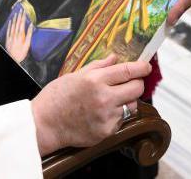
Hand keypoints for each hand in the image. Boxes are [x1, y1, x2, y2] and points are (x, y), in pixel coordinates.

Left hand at [5, 11, 32, 62]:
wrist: (14, 58)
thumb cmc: (22, 52)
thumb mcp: (27, 44)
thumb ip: (29, 34)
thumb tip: (31, 26)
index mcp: (21, 35)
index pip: (22, 23)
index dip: (23, 17)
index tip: (24, 12)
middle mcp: (15, 34)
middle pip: (17, 23)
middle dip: (19, 16)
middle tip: (20, 10)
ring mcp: (10, 36)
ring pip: (12, 26)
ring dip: (14, 19)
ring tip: (15, 14)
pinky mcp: (7, 39)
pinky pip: (8, 30)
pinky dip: (9, 25)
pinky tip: (10, 21)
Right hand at [30, 56, 150, 155]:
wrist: (45, 124)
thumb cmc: (55, 97)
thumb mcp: (74, 75)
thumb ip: (98, 66)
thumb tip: (115, 58)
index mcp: (94, 80)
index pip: (127, 71)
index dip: (141, 68)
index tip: (146, 66)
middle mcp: (104, 98)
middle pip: (136, 88)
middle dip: (136, 83)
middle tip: (128, 82)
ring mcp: (107, 116)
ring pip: (131, 105)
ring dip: (126, 101)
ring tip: (109, 100)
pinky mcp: (108, 131)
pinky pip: (122, 120)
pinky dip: (116, 115)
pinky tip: (101, 113)